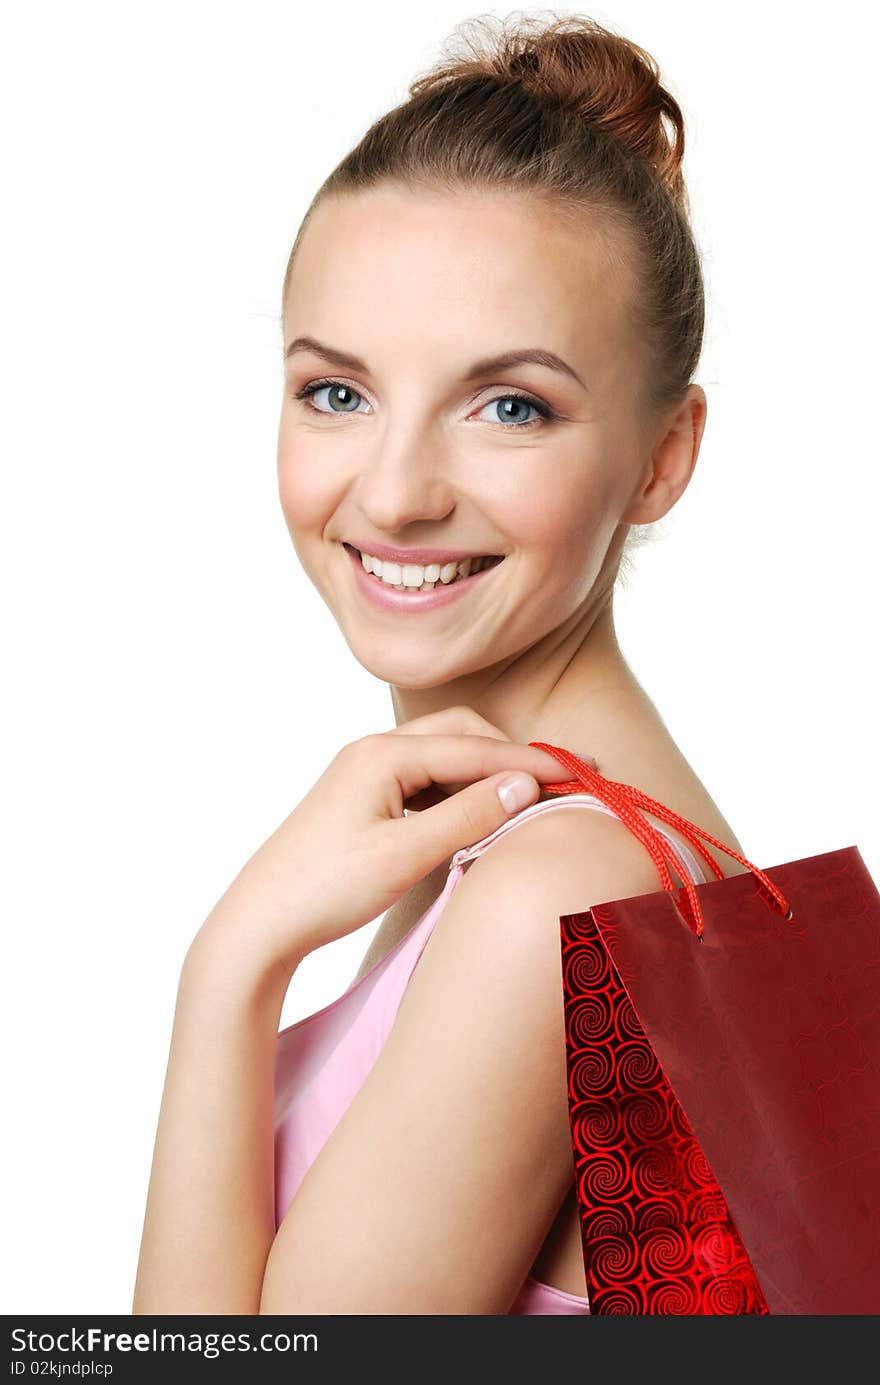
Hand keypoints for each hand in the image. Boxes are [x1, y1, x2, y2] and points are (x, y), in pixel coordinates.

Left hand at [198, 707, 596, 971]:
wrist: (259, 923)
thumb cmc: (324, 889)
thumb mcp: (404, 856)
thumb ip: (467, 816)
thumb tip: (526, 782)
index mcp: (383, 754)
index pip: (477, 747)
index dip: (534, 760)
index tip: (584, 774)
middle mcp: (374, 750)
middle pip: (463, 734)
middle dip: (513, 754)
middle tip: (563, 781)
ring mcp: (368, 773)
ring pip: (446, 757)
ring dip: (489, 773)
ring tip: (534, 798)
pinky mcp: (366, 799)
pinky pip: (428, 781)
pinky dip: (463, 791)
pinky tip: (482, 816)